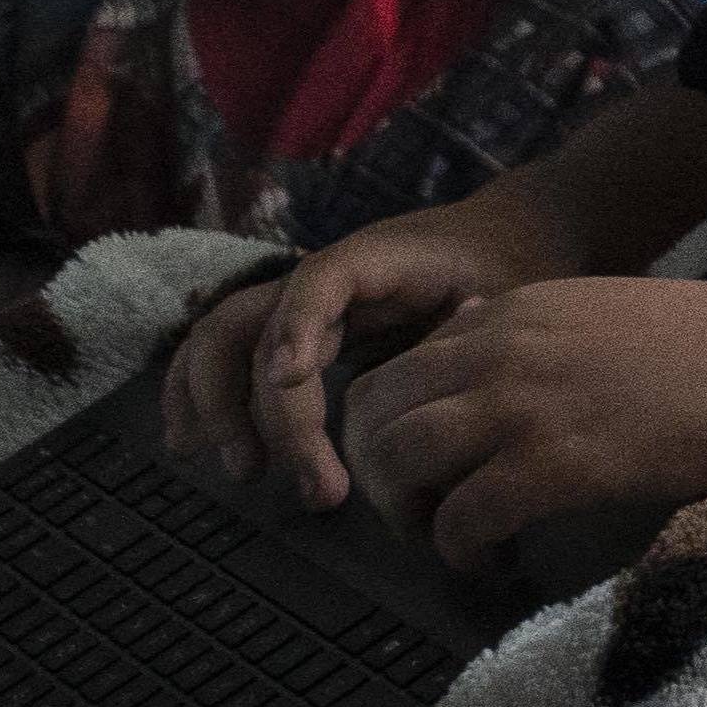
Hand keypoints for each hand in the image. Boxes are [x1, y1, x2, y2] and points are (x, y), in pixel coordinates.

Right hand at [167, 208, 542, 510]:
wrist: (510, 236)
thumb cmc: (514, 266)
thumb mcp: (506, 291)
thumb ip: (474, 329)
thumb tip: (437, 388)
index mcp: (375, 260)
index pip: (317, 283)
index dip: (297, 325)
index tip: (290, 377)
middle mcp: (322, 278)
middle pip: (250, 323)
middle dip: (248, 399)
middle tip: (273, 471)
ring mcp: (301, 303)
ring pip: (222, 340)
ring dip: (213, 404)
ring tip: (243, 471)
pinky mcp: (299, 332)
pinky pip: (231, 355)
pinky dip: (202, 395)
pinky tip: (192, 443)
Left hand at [330, 279, 706, 582]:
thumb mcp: (610, 315)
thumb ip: (544, 335)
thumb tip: (499, 353)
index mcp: (514, 313)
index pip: (399, 369)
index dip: (392, 429)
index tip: (425, 470)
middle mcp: (498, 350)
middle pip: (373, 415)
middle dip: (379, 475)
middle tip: (418, 515)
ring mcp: (519, 407)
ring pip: (397, 464)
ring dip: (407, 517)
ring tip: (449, 542)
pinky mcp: (550, 467)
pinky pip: (458, 520)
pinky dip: (459, 553)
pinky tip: (493, 565)